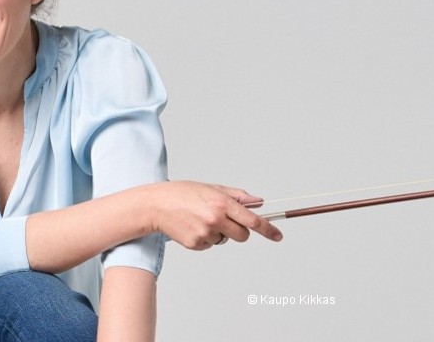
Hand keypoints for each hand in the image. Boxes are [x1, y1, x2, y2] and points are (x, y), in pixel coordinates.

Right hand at [145, 181, 282, 249]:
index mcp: (222, 203)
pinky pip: (210, 245)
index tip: (278, 236)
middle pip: (243, 235)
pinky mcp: (196, 244)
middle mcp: (216, 219)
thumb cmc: (181, 194)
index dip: (268, 229)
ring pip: (225, 240)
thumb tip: (257, 201)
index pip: (253, 220)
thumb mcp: (210, 188)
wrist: (154, 205)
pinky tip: (192, 227)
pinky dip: (205, 238)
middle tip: (224, 221)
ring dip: (218, 233)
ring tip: (199, 220)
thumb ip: (236, 196)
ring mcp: (206, 233)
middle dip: (239, 231)